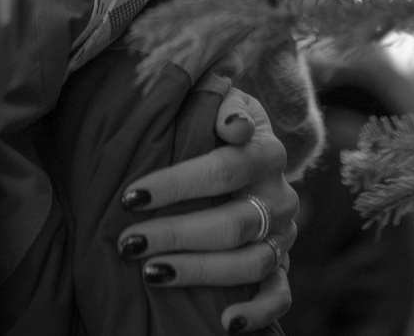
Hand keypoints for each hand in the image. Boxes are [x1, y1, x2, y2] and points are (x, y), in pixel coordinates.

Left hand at [116, 83, 298, 332]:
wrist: (249, 152)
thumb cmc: (216, 125)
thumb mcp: (218, 101)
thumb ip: (218, 101)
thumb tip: (231, 123)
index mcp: (266, 150)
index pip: (223, 168)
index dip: (177, 184)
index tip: (131, 196)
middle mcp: (280, 196)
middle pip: (232, 222)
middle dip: (176, 234)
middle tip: (129, 243)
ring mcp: (283, 234)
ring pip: (249, 262)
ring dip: (199, 271)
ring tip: (152, 273)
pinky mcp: (283, 265)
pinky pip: (279, 295)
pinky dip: (256, 312)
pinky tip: (224, 323)